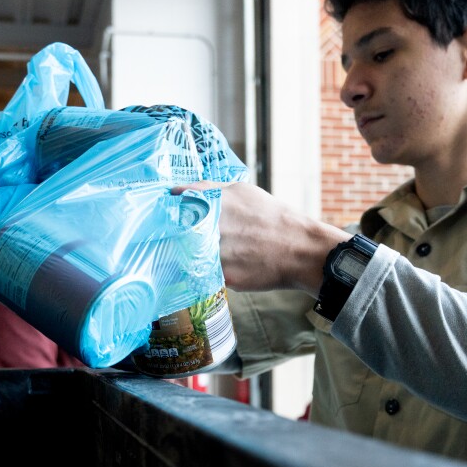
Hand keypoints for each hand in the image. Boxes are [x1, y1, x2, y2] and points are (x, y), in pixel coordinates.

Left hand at [175, 181, 349, 292]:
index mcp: (214, 203)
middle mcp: (213, 227)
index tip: (165, 218)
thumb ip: (207, 189)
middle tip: (186, 239)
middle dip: (177, 238)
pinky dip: (212, 272)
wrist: (301, 249)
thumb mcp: (242, 191)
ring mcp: (218, 254)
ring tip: (219, 255)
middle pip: (178, 235)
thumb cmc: (272, 217)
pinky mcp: (225, 277)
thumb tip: (176, 191)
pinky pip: (208, 275)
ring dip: (194, 256)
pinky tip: (230, 266)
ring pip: (191, 257)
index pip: (174, 209)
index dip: (167, 215)